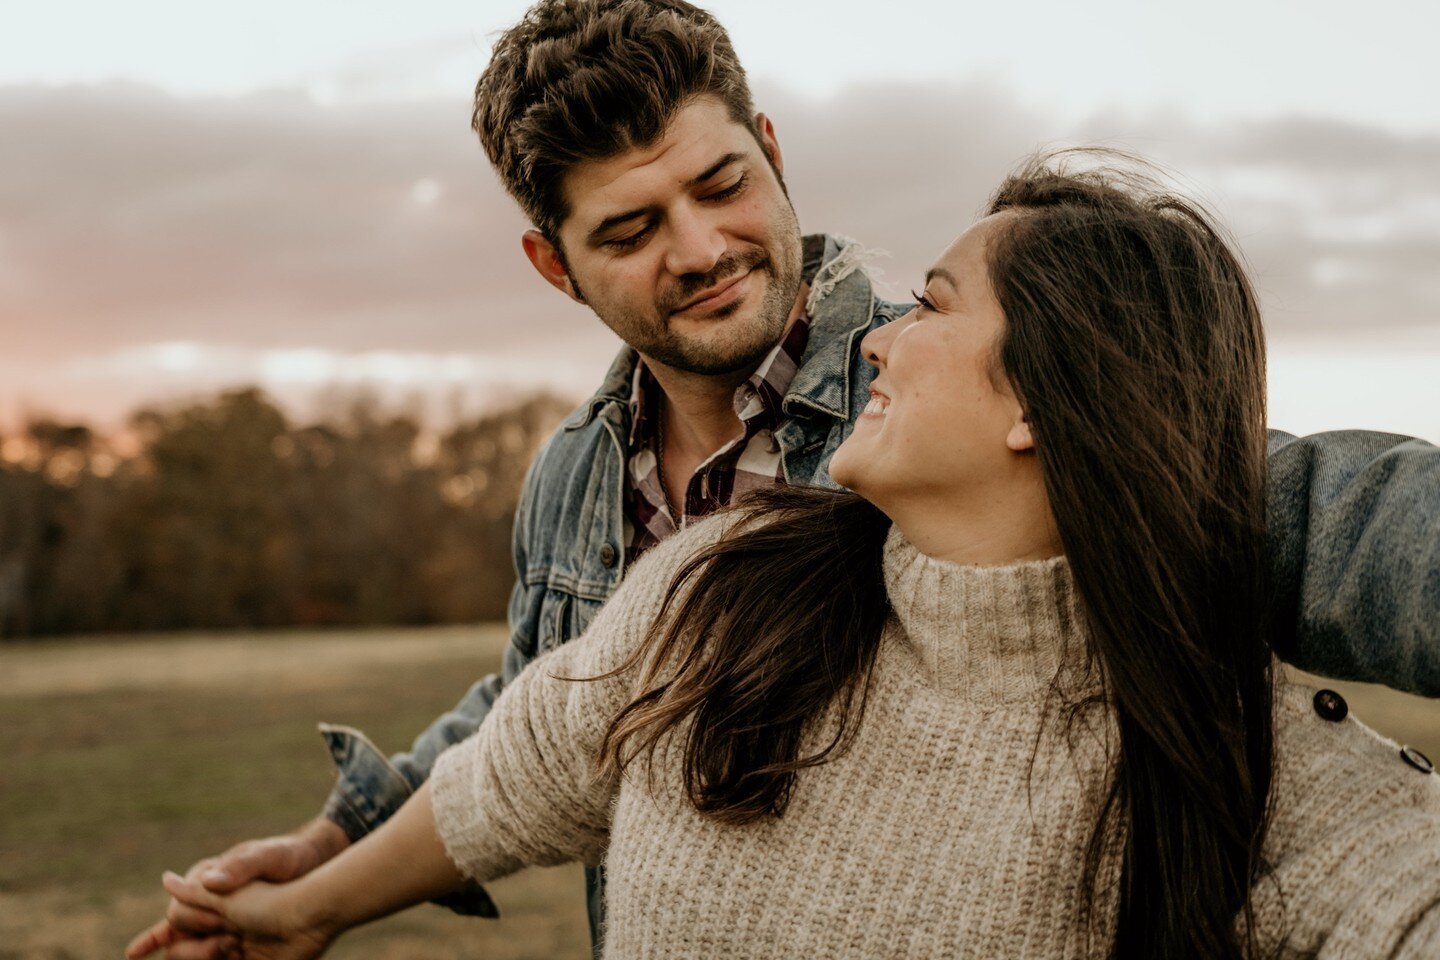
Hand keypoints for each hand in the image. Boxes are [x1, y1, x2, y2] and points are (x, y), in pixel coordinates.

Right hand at [126, 817, 349, 959]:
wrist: (323, 882)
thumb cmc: (290, 860)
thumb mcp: (268, 858)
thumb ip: (234, 869)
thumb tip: (173, 878)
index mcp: (206, 885)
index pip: (177, 914)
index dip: (195, 921)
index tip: (221, 920)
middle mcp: (208, 910)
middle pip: (179, 943)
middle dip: (197, 949)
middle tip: (233, 941)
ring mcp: (221, 932)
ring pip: (191, 958)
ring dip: (205, 958)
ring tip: (236, 948)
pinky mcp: (236, 950)